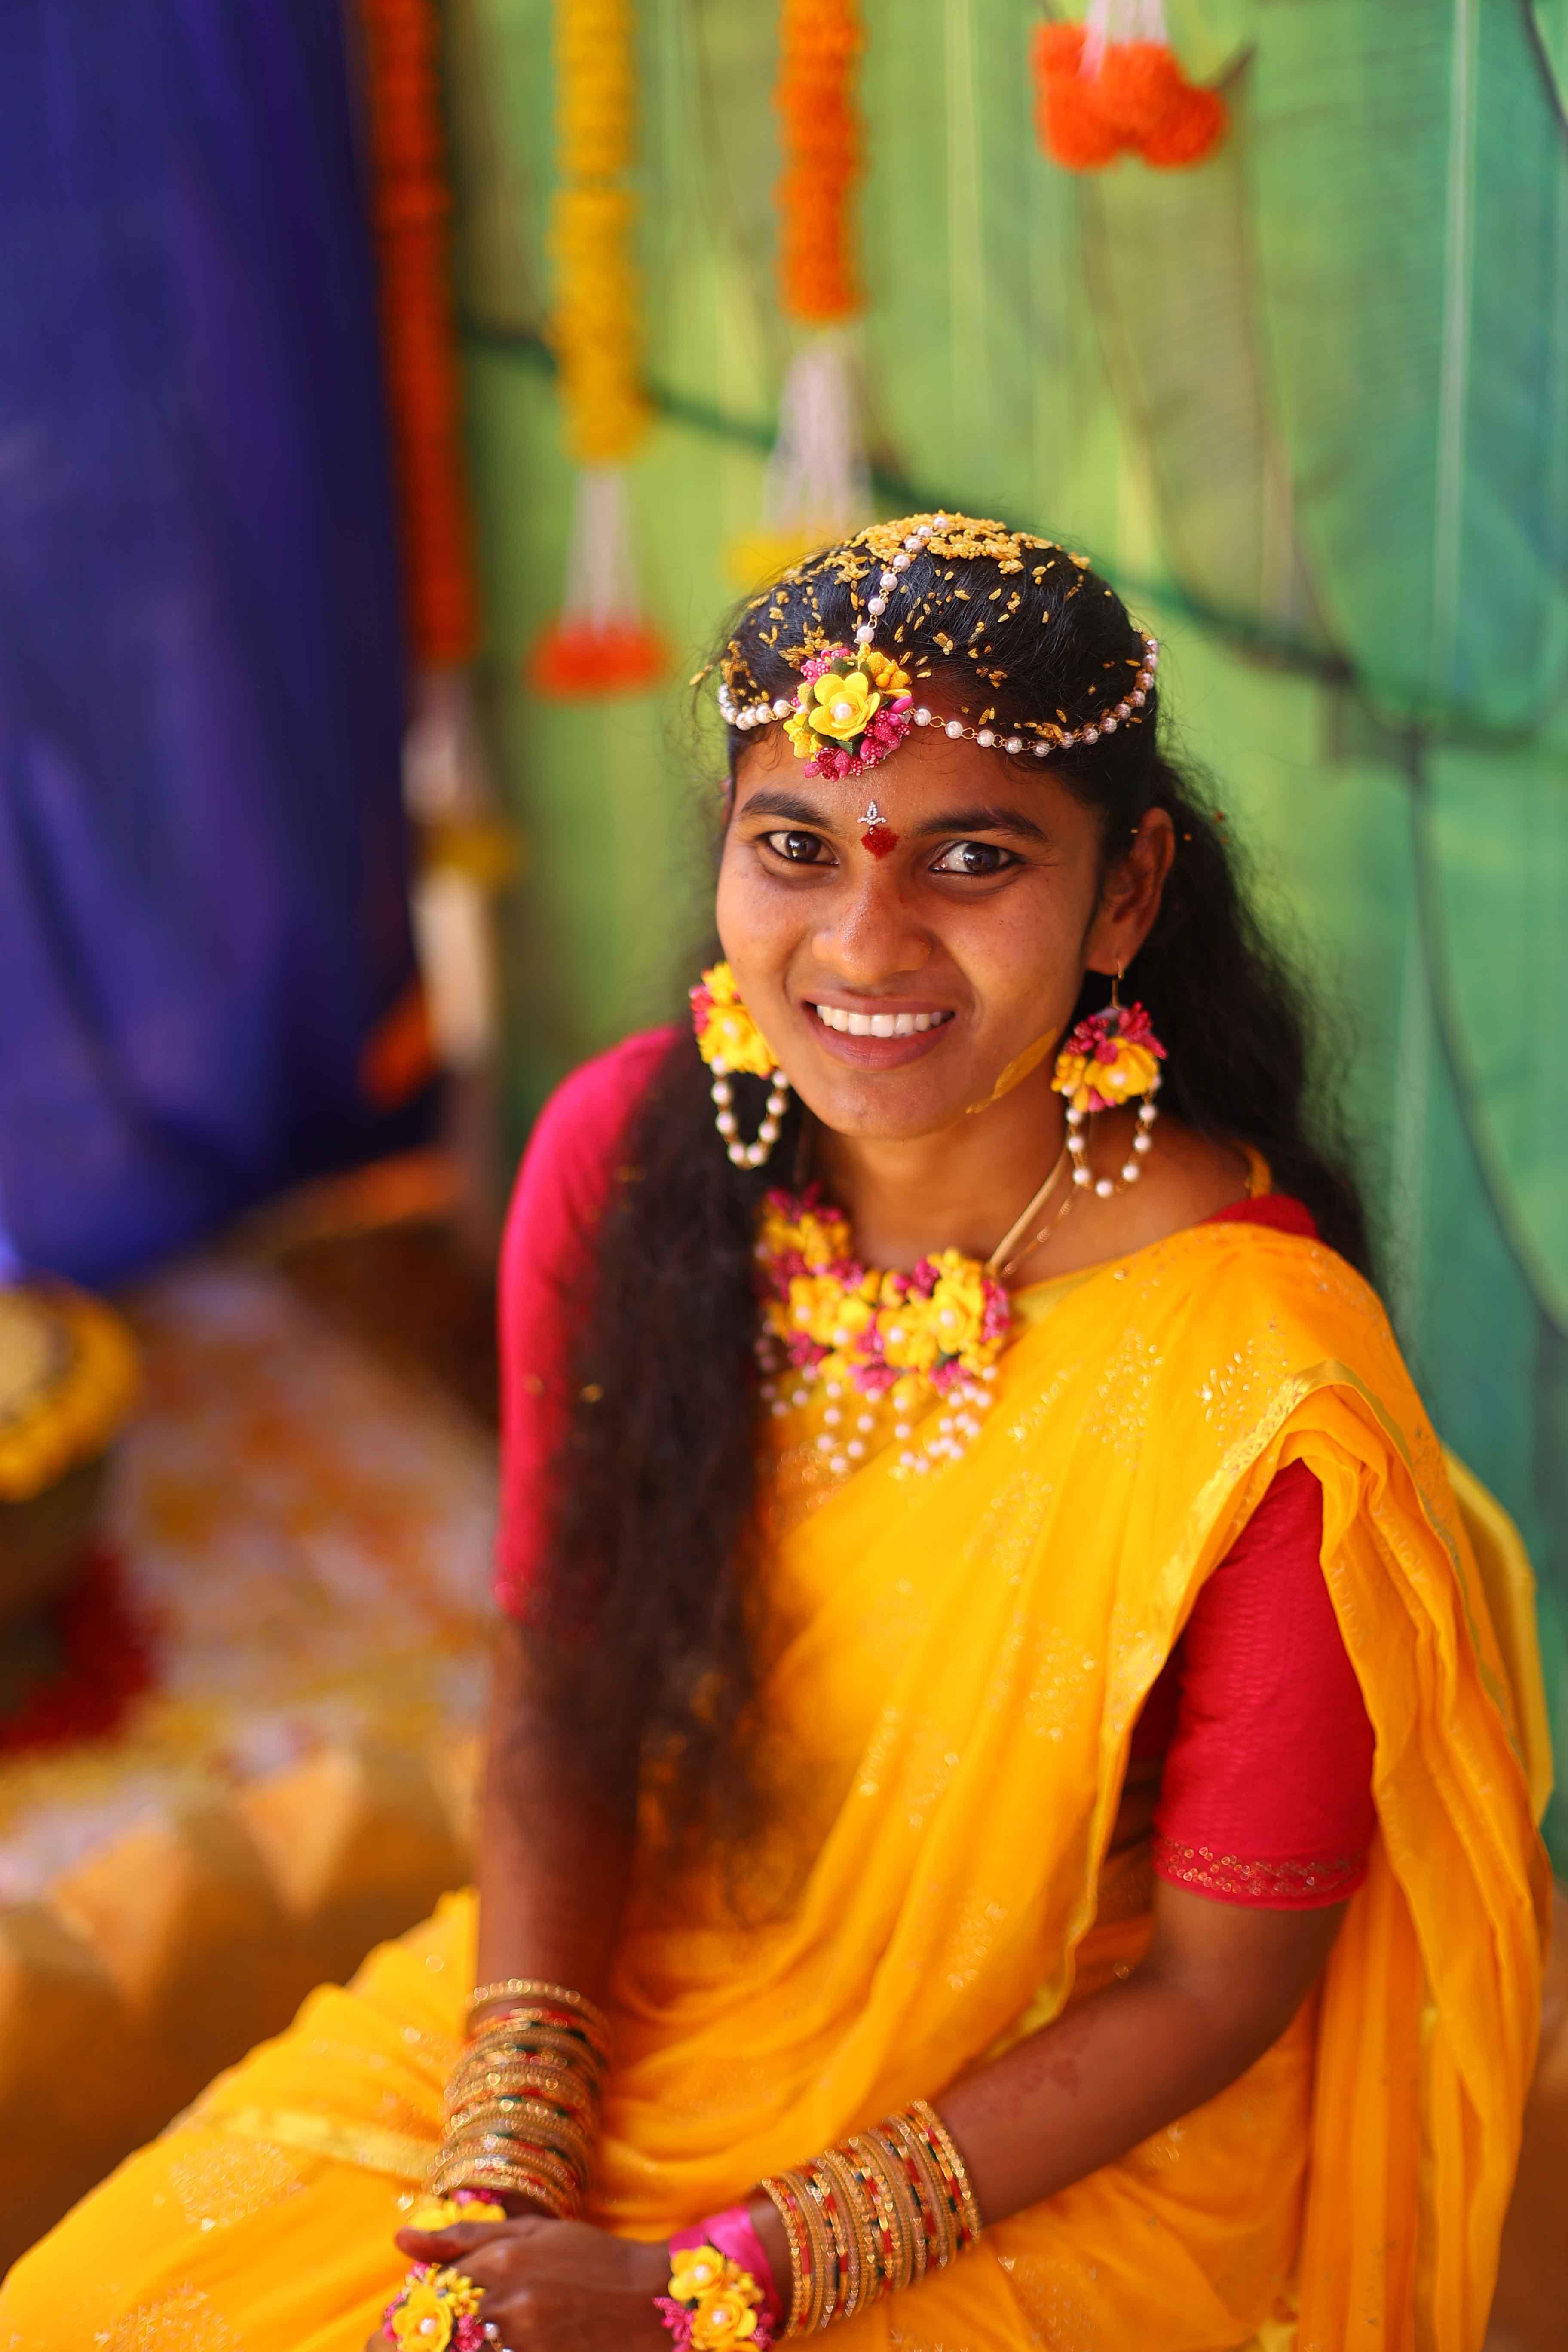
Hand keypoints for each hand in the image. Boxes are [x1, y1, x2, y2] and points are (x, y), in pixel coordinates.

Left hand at [367, 2216, 668, 2351]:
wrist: (650, 2298)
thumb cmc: (591, 2257)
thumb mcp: (532, 2232)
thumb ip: (466, 2236)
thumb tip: (401, 2242)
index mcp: (501, 2260)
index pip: (431, 2292)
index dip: (411, 2313)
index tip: (399, 2325)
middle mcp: (507, 2302)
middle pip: (440, 2332)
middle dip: (420, 2340)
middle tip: (408, 2341)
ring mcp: (524, 2340)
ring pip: (464, 2349)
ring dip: (452, 2345)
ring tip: (460, 2340)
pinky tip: (492, 2346)